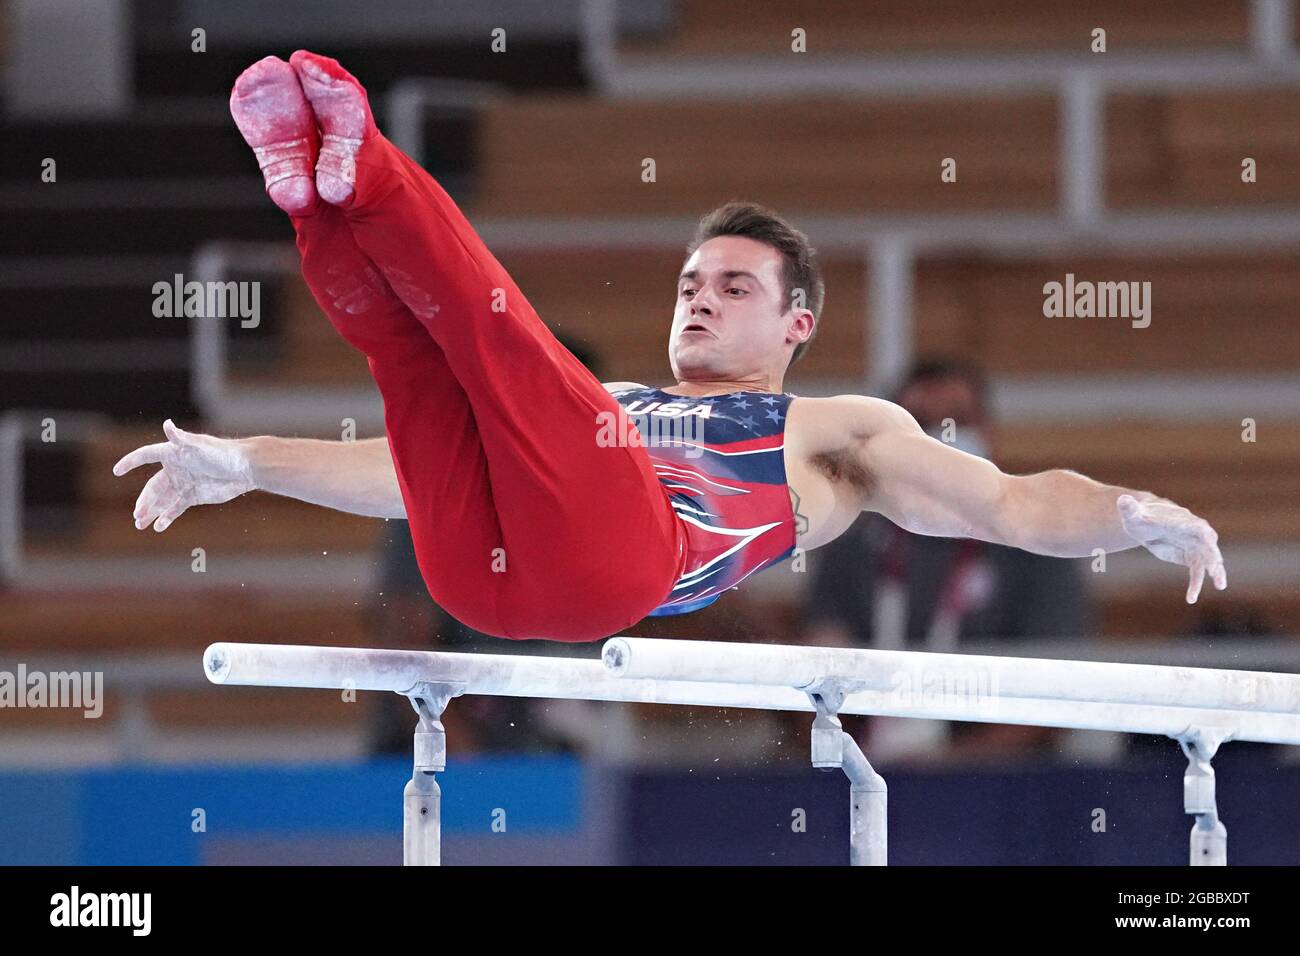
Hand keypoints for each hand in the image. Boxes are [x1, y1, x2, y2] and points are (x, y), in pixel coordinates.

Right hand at [111, 419, 255, 531]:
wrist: (244, 469)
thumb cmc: (222, 453)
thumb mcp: (200, 446)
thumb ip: (182, 438)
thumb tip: (167, 423)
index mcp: (173, 453)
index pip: (146, 455)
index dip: (131, 462)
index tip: (117, 471)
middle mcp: (175, 469)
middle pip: (153, 486)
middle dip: (144, 501)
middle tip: (137, 515)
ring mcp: (184, 484)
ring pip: (162, 500)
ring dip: (151, 511)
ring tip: (140, 524)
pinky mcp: (193, 496)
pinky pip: (175, 508)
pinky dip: (167, 517)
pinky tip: (159, 526)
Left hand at [1116, 494, 1226, 603]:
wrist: (1144, 524)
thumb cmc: (1140, 516)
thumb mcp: (1132, 514)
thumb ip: (1130, 508)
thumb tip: (1123, 500)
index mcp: (1183, 520)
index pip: (1197, 526)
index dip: (1204, 533)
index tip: (1210, 540)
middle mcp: (1195, 534)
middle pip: (1209, 545)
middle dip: (1214, 556)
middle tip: (1216, 569)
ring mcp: (1195, 547)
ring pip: (1209, 561)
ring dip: (1216, 572)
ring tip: (1220, 585)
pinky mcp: (1191, 559)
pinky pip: (1197, 573)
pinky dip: (1195, 585)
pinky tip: (1191, 599)